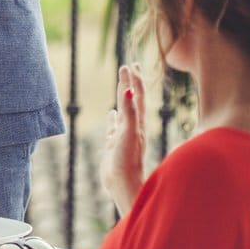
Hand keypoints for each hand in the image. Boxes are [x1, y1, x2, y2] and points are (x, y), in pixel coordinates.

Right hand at [100, 63, 145, 215]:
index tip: (130, 64)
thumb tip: (130, 91)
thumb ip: (129, 112)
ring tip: (123, 86)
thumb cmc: (127, 160)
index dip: (134, 79)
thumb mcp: (129, 133)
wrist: (123, 184)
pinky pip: (114, 127)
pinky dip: (113, 118)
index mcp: (138, 122)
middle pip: (134, 99)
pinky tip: (111, 113)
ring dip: (124, 97)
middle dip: (132, 82)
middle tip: (131, 66)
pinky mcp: (115, 144)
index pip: (138, 95)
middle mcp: (133, 126)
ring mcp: (124, 135)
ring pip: (124, 111)